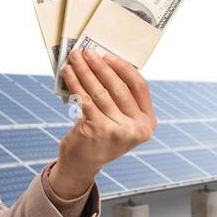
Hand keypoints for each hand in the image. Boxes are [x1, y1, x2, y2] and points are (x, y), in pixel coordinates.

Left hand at [54, 47, 157, 194]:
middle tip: (87, 52)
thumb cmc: (100, 135)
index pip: (140, 86)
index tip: (108, 56)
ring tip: (75, 58)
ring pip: (100, 91)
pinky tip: (68, 73)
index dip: (124, 68)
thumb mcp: (119, 120)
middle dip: (100, 66)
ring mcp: (118, 130)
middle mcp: (137, 128)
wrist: (82, 164)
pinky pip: (85, 99)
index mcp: (147, 122)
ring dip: (85, 71)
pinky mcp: (98, 130)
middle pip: (118, 87)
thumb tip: (104, 63)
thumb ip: (121, 99)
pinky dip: (75, 83)